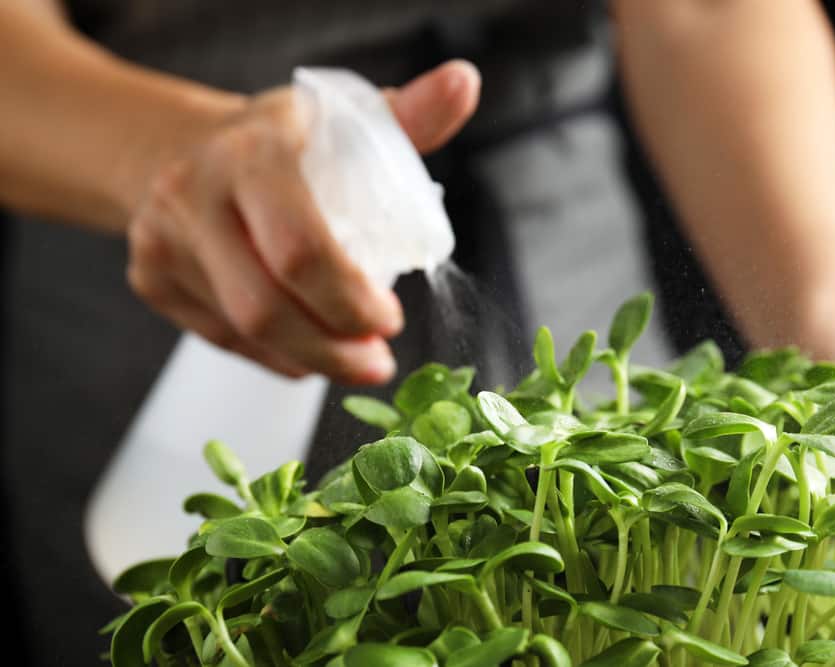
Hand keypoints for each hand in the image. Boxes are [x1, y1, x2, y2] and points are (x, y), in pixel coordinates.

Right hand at [125, 60, 479, 383]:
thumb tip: (464, 84)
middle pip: (265, 306)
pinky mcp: (151, 279)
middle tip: (378, 361)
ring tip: (352, 359)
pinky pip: (220, 338)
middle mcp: (194, 195)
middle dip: (333, 349)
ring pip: (242, 332)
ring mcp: (163, 242)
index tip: (390, 320)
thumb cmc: (273, 139)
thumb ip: (407, 115)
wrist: (175, 146)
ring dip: (308, 358)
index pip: (301, 249)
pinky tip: (305, 350)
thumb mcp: (338, 117)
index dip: (350, 300)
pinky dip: (272, 356)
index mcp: (252, 154)